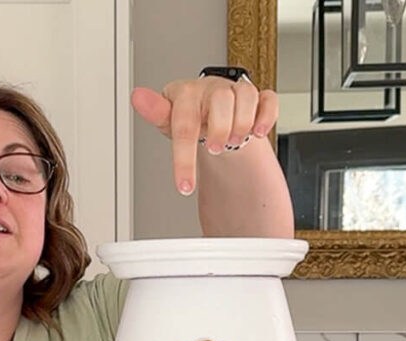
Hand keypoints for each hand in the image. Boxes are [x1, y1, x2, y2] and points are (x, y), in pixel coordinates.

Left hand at [131, 76, 279, 195]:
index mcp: (187, 94)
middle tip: (214, 149)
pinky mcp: (257, 96)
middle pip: (221, 101)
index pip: (184, 123)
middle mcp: (212, 89)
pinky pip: (268, 99)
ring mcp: (235, 91)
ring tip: (234, 139)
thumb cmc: (189, 116)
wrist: (210, 111)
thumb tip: (138, 96)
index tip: (184, 186)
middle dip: (220, 130)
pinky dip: (266, 116)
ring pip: (246, 96)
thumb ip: (155, 112)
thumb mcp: (168, 119)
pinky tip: (258, 132)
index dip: (184, 157)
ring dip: (242, 124)